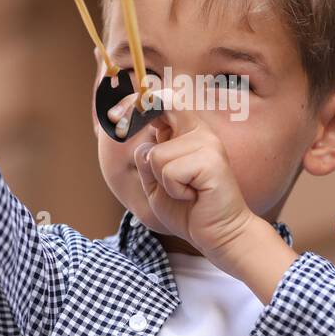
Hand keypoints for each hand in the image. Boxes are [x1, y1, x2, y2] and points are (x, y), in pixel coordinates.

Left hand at [113, 88, 256, 262]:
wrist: (218, 235)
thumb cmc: (188, 210)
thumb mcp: (157, 182)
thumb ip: (147, 159)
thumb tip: (140, 138)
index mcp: (189, 132)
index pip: (163, 101)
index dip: (139, 101)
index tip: (116, 114)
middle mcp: (200, 132)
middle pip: (155, 117)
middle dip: (141, 132)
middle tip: (153, 169)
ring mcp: (207, 144)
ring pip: (156, 155)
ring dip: (162, 181)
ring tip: (184, 191)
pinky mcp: (211, 161)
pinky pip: (168, 171)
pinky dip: (173, 190)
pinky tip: (192, 196)